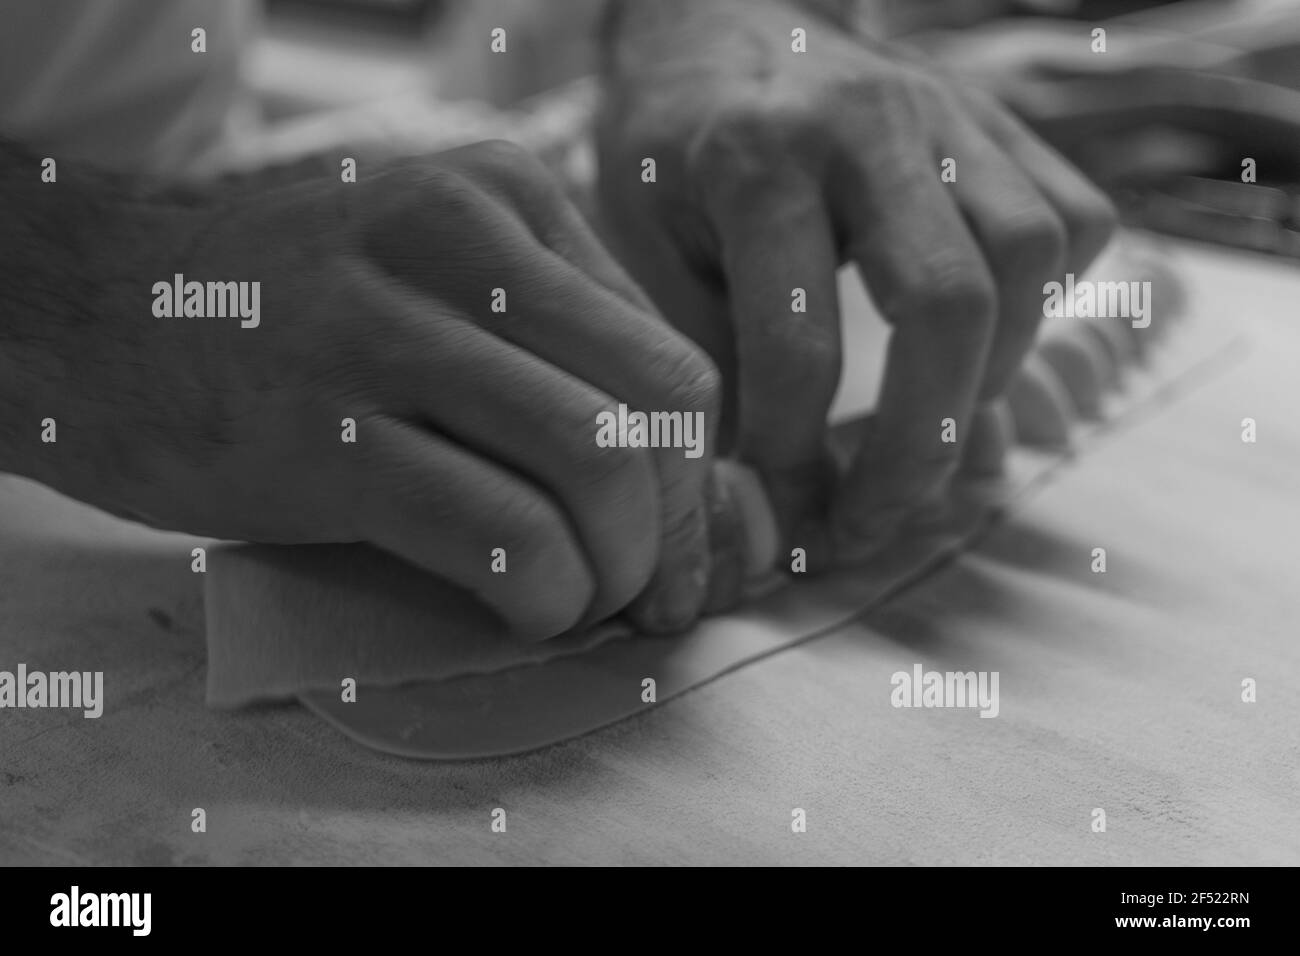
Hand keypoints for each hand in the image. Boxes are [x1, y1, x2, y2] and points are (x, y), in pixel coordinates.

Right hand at [23, 141, 719, 638]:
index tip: (677, 548)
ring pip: (593, 463)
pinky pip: (503, 532)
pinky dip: (546, 594)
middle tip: (648, 594)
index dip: (694, 477)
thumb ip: (567, 368)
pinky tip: (525, 608)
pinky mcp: (322, 435)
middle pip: (652, 408)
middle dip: (676, 531)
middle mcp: (455, 238)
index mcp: (504, 197)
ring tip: (581, 600)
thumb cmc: (297, 326)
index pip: (667, 359)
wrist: (98, 322)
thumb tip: (714, 508)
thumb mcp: (439, 290)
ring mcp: (381, 332)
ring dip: (618, 569)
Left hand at [597, 0, 1114, 566]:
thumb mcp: (650, 250)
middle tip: (874, 522)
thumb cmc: (667, 149)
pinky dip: (1047, 304)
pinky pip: (1074, 218)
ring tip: (928, 438)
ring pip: (1033, 256)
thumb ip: (718, 359)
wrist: (715, 20)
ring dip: (991, 378)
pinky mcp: (998, 118)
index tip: (786, 521)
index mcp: (754, 158)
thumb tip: (786, 493)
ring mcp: (948, 113)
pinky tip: (981, 347)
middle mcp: (868, 125)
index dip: (796, 458)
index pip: (799, 342)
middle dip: (918, 444)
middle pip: (950, 303)